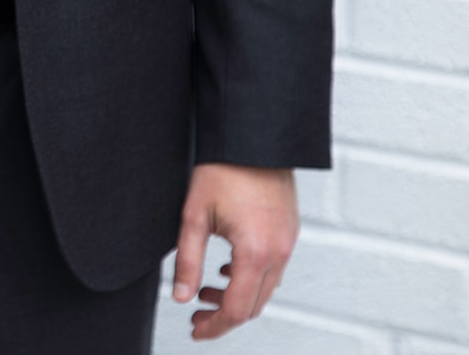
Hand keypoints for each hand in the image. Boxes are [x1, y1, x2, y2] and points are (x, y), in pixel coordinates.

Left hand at [172, 163, 298, 339]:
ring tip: (205, 290)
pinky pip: (274, 268)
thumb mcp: (194, 217)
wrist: (253, 137)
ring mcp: (288, 241)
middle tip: (195, 314)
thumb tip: (179, 296)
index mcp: (255, 252)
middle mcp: (279, 251)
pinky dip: (250, 278)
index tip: (195, 329)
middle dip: (224, 316)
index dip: (215, 326)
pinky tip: (226, 270)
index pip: (238, 309)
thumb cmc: (223, 170)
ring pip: (266, 288)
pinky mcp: (289, 230)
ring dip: (237, 297)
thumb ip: (187, 261)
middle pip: (255, 305)